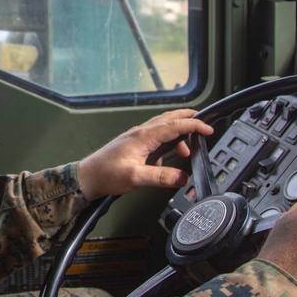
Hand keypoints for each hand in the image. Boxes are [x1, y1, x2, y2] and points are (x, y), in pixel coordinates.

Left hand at [77, 109, 213, 200]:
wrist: (88, 176)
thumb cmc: (107, 174)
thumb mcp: (136, 178)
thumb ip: (161, 177)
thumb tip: (183, 177)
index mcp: (144, 136)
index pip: (174, 125)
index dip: (193, 125)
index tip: (208, 129)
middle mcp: (141, 132)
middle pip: (169, 118)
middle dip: (188, 118)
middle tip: (204, 122)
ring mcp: (137, 137)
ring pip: (163, 128)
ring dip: (179, 134)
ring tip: (188, 150)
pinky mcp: (134, 144)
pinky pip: (156, 138)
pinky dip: (168, 143)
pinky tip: (167, 161)